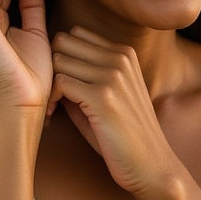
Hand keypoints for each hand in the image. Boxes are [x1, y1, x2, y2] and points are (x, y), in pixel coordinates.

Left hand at [48, 26, 178, 194]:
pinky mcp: (103, 97)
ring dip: (49, 84)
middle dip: (52, 66)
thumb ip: (83, 77)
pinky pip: (60, 82)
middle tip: (51, 94)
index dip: (62, 57)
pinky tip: (53, 115)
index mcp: (124, 54)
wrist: (151, 165)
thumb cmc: (124, 135)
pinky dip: (51, 99)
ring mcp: (112, 76)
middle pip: (63, 42)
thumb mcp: (108, 96)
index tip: (61, 83)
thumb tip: (50, 66)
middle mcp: (120, 58)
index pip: (75, 34)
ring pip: (58, 60)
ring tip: (52, 106)